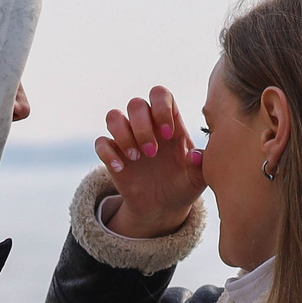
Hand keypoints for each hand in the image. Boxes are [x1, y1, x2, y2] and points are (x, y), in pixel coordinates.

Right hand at [95, 86, 203, 238]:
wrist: (163, 207)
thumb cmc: (183, 185)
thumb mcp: (198, 179)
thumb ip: (200, 166)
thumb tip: (194, 155)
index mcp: (169, 123)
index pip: (160, 95)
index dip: (161, 108)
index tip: (169, 135)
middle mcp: (146, 126)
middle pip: (136, 104)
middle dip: (142, 127)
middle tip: (152, 153)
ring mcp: (127, 139)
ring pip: (114, 116)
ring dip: (123, 134)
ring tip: (136, 157)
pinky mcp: (112, 154)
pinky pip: (101, 142)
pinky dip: (107, 153)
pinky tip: (120, 169)